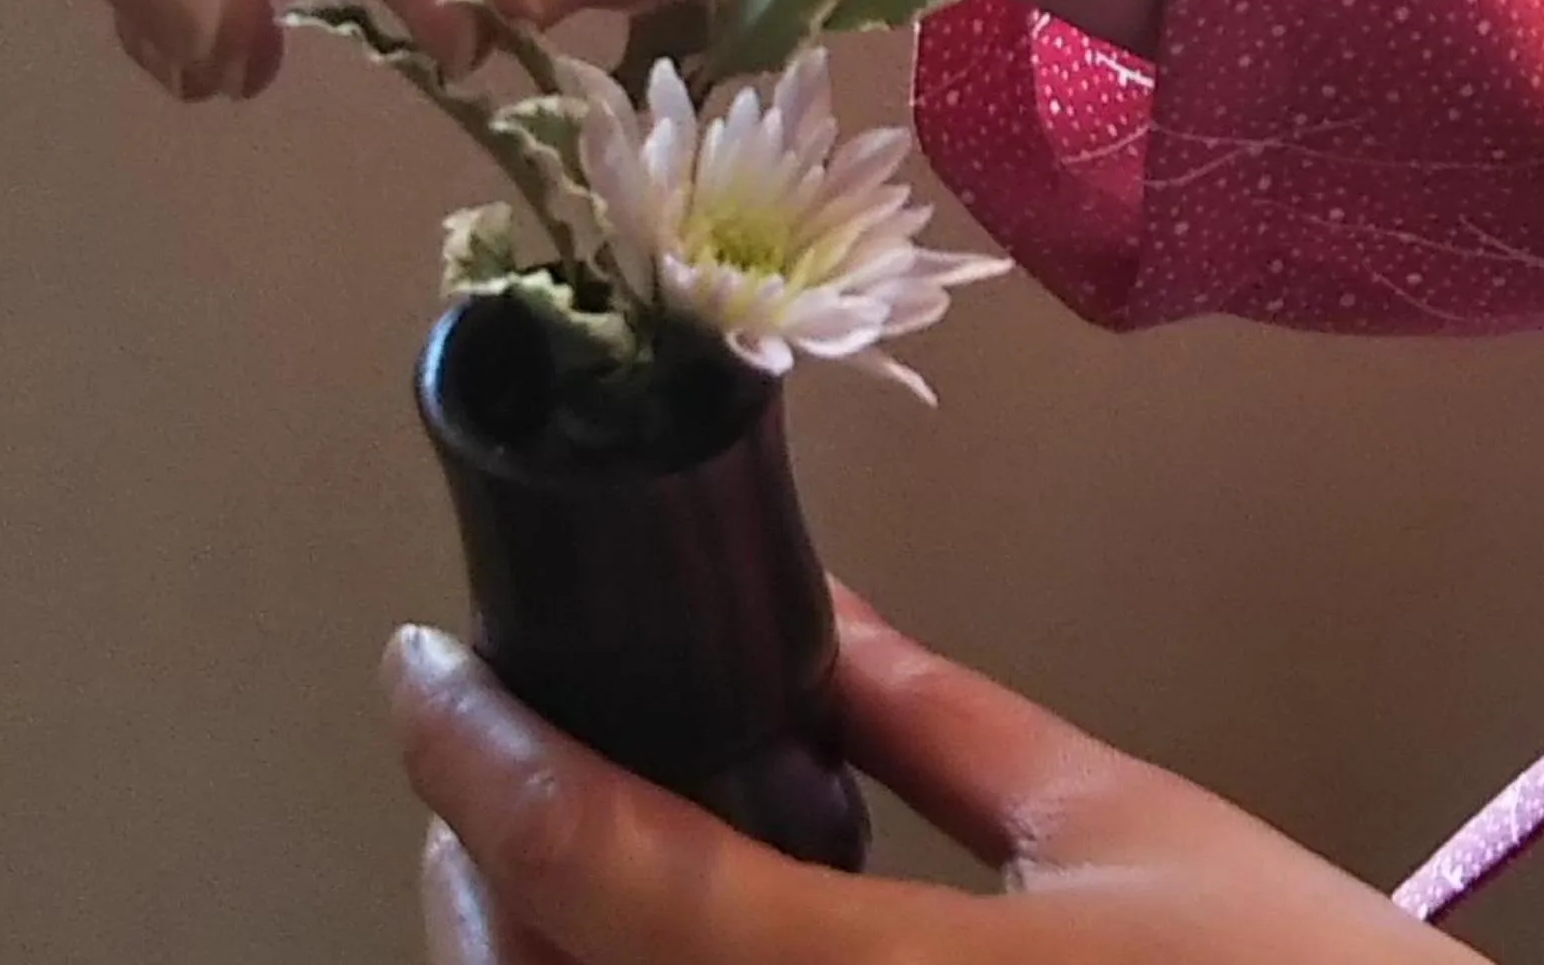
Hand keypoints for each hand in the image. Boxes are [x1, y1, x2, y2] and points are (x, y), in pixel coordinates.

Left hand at [385, 588, 1487, 964]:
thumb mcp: (1119, 828)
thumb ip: (939, 719)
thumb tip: (812, 612)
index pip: (613, 868)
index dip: (484, 757)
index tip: (425, 664)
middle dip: (476, 870)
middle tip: (477, 754)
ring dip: (524, 947)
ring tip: (545, 832)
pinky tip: (657, 934)